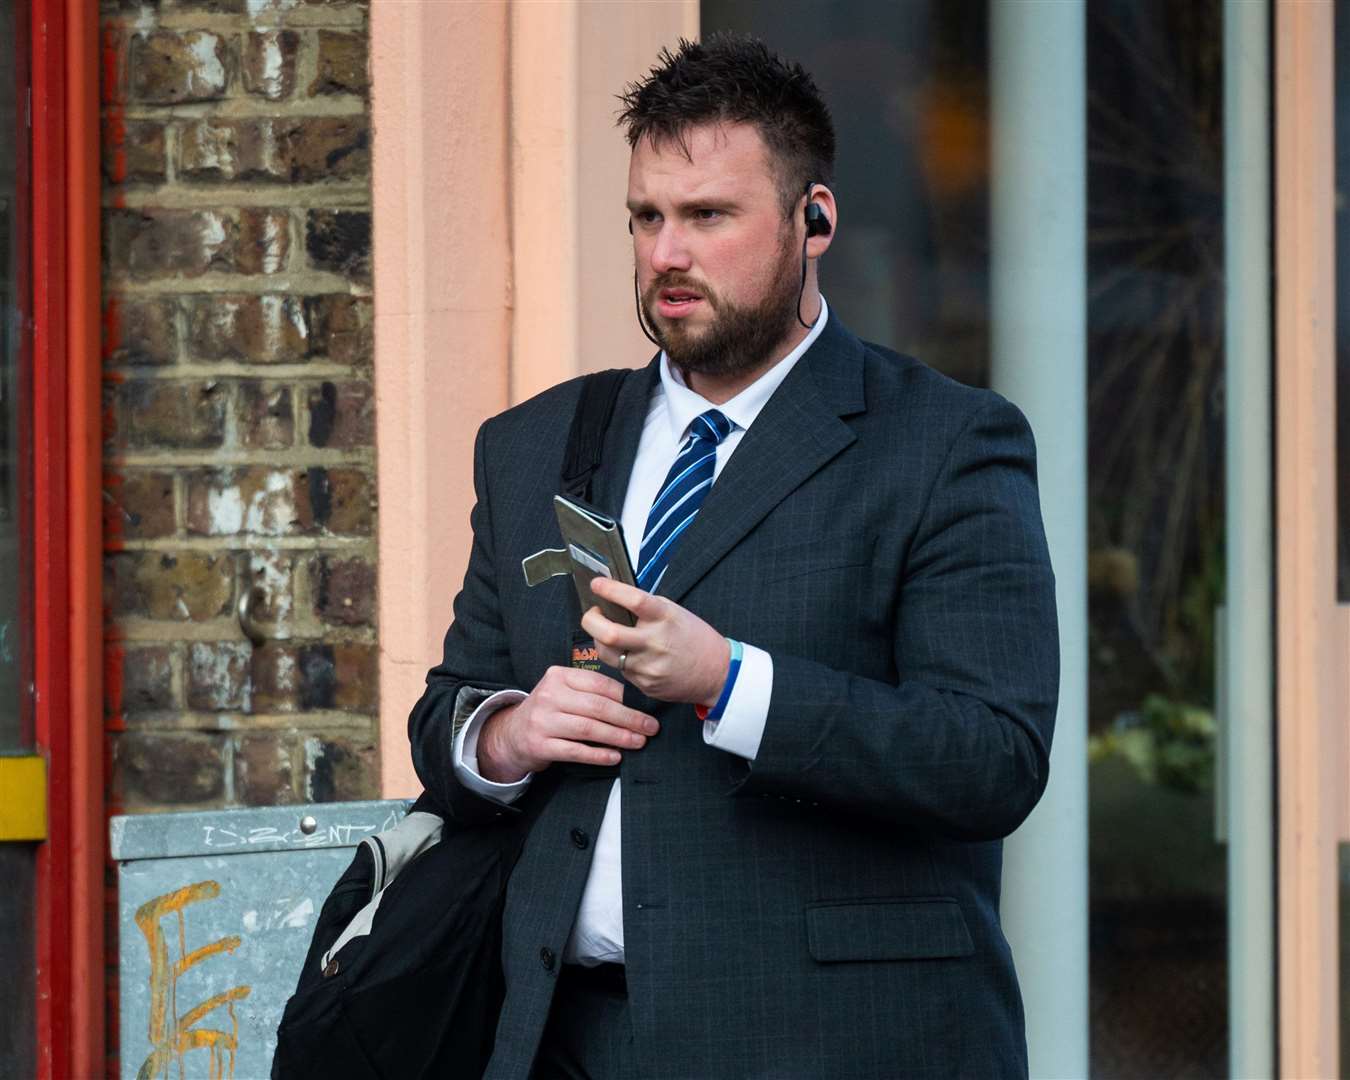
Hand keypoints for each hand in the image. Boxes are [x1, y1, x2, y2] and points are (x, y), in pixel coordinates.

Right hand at [477, 665, 658, 782]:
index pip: (599, 684)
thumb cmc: (549, 711)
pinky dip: (598, 755)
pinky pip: (575, 751)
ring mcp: (542, 721)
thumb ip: (591, 692)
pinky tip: (615, 757)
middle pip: (597, 707)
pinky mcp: (539, 745)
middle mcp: (549, 696)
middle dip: (629, 718)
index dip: (626, 697)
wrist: (511, 734)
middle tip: (650, 728)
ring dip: (618, 737)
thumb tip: (634, 702)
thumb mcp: (564, 692)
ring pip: (589, 729)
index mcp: (559, 676)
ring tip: (638, 742)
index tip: (647, 708)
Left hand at [582, 577, 730, 706]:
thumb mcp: (675, 613)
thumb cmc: (695, 639)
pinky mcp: (644, 684)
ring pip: (607, 653)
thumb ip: (647, 608)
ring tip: (606, 632)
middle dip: (590, 620)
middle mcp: (655, 643)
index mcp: (665, 618)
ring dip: (600, 640)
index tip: (597, 583)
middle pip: (609, 633)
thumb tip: (615, 598)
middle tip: (592, 613)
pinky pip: (620, 669)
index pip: (633, 600)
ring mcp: (648, 666)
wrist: (716, 673)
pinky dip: (619, 657)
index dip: (610, 590)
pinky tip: (629, 653)